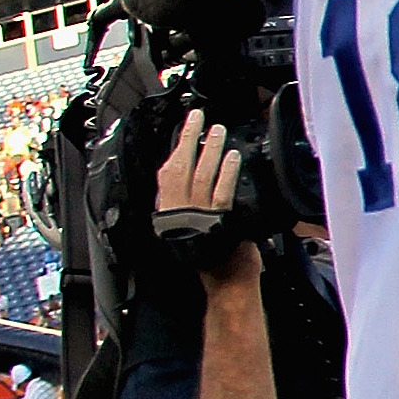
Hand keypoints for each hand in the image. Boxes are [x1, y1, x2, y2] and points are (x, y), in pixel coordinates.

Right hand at [154, 110, 255, 287]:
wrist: (224, 281)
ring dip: (209, 149)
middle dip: (189, 139)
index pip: (167, 175)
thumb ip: (188, 206)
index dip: (175, 149)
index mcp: (169, 213)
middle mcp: (179, 212)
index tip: (184, 130)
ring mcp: (197, 215)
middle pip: (180, 167)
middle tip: (198, 117)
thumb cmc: (211, 256)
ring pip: (200, 175)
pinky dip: (225, 172)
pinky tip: (231, 157)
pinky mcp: (218, 221)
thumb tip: (192, 178)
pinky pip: (220, 192)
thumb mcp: (189, 229)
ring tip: (217, 130)